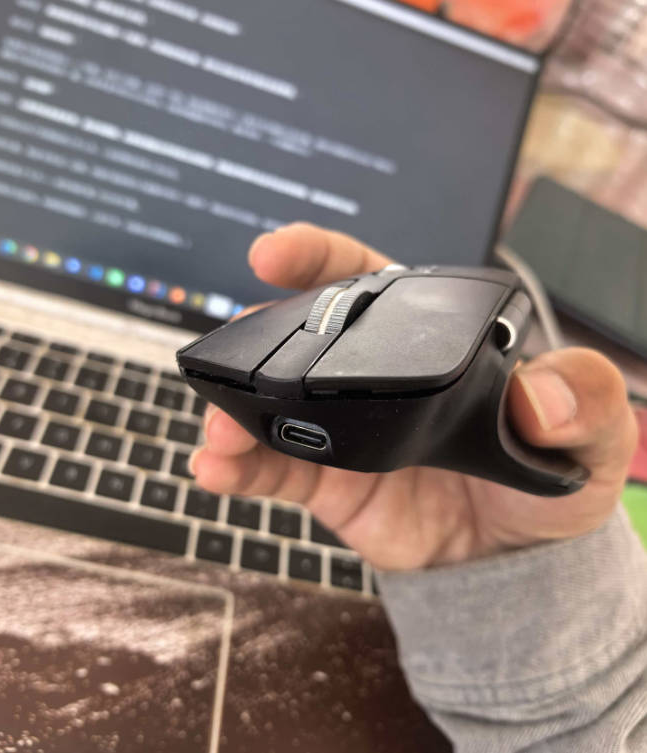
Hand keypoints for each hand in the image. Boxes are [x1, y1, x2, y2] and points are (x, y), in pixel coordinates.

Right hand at [190, 224, 638, 570]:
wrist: (517, 554)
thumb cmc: (550, 468)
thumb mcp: (590, 427)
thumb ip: (581, 399)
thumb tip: (536, 399)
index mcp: (425, 336)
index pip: (366, 281)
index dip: (317, 259)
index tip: (273, 252)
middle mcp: (371, 373)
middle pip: (299, 338)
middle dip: (256, 340)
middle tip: (233, 354)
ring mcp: (342, 426)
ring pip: (274, 405)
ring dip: (235, 412)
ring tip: (218, 433)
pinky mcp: (327, 481)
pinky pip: (276, 469)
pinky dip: (241, 467)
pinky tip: (215, 469)